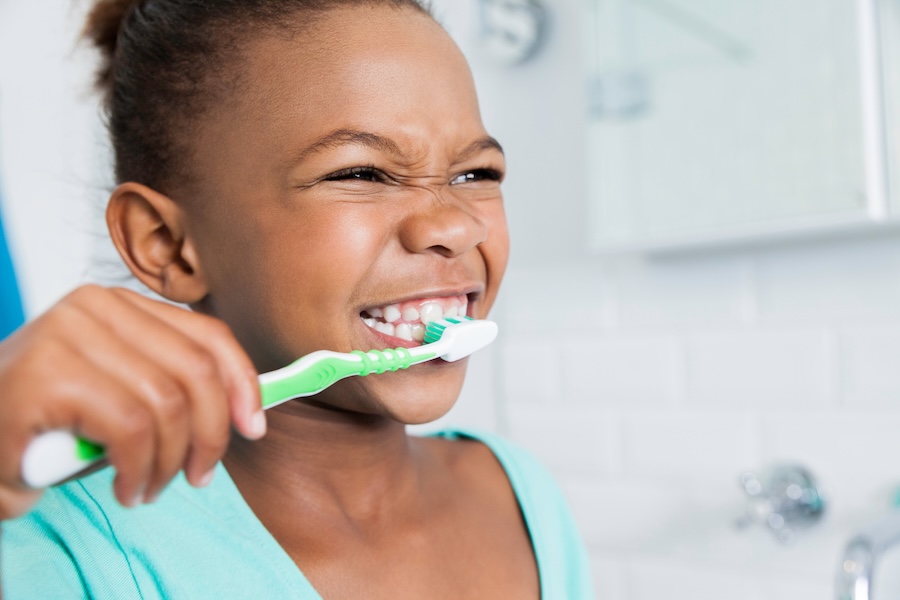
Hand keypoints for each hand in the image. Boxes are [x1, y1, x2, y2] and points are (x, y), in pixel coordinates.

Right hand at [0, 285, 264, 519]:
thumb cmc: (51, 421)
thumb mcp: (124, 392)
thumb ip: (174, 386)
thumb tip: (247, 410)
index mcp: (122, 305)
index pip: (208, 336)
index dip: (243, 383)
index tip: (253, 425)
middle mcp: (96, 307)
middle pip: (197, 372)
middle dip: (211, 435)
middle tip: (198, 474)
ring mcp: (68, 335)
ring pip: (168, 404)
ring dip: (170, 461)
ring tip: (150, 486)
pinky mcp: (48, 375)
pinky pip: (131, 428)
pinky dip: (139, 468)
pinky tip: (127, 487)